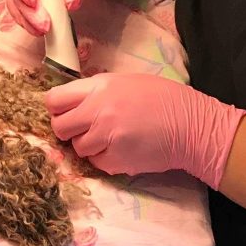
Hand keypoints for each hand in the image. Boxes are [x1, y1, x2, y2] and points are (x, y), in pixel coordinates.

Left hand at [46, 72, 245, 189]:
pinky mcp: (115, 160)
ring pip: (77, 148)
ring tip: (111, 138)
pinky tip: (123, 149)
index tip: (65, 113)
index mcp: (99, 87)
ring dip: (89, 146)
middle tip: (85, 130)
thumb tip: (72, 103)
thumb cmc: (163, 100)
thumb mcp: (126, 83)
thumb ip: (97, 92)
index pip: (54, 100)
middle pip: (59, 127)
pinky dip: (104, 159)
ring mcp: (106, 137)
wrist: (192, 125)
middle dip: (68, 130)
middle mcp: (98, 111)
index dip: (56, 109)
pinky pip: (95, 163)